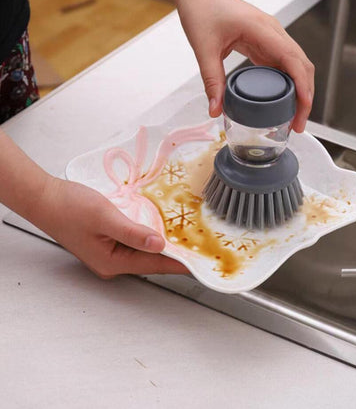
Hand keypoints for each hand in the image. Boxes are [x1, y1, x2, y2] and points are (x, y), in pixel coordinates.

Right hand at [33, 177, 186, 278]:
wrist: (45, 198)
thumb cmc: (70, 207)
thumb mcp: (105, 218)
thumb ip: (133, 233)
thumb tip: (160, 244)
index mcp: (112, 262)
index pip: (155, 265)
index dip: (179, 263)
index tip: (200, 262)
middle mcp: (112, 262)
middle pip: (151, 260)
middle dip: (175, 254)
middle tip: (199, 246)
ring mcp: (109, 253)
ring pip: (144, 251)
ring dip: (163, 244)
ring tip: (187, 237)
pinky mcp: (108, 242)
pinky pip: (135, 243)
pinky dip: (150, 236)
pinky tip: (161, 228)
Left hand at [177, 0, 314, 132]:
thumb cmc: (202, 11)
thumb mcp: (204, 48)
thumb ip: (212, 80)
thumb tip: (216, 110)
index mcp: (261, 28)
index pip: (292, 59)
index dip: (302, 85)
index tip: (303, 107)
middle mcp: (273, 31)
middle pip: (302, 65)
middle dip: (305, 95)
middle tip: (297, 123)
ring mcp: (272, 36)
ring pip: (297, 65)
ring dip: (300, 90)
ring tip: (293, 117)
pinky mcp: (267, 42)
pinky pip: (285, 64)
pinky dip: (288, 84)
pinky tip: (283, 102)